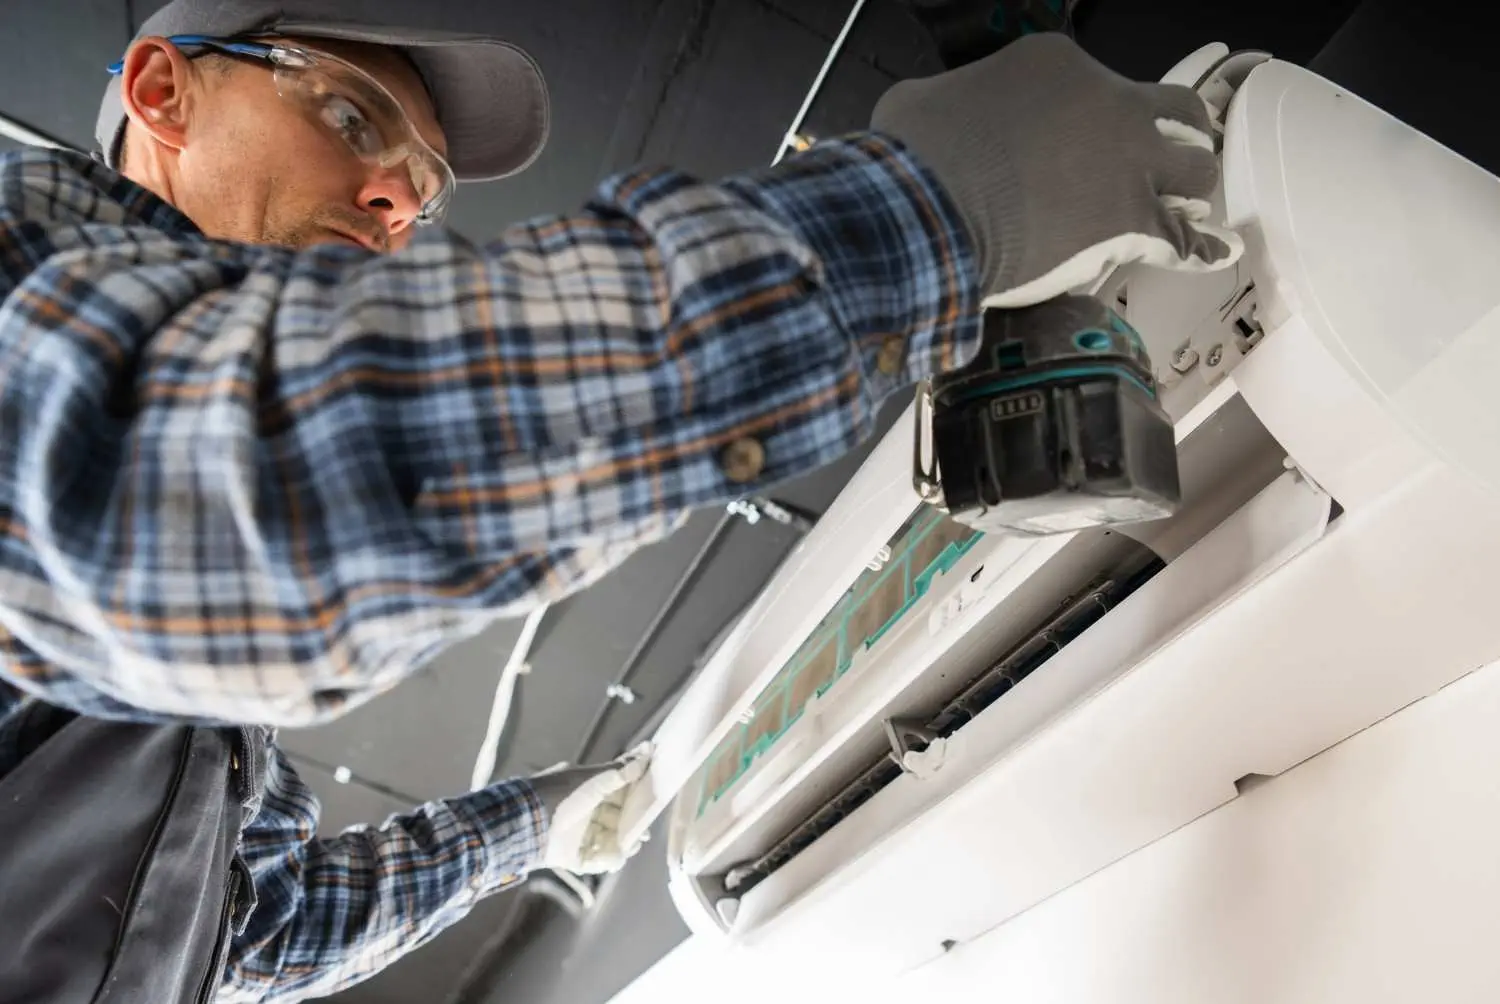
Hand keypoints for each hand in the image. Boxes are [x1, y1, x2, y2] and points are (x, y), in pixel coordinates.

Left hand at [530, 743, 651, 874]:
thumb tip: (647, 750)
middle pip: (614, 821)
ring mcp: (577, 837)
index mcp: (587, 793)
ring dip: (622, 844)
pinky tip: (617, 858)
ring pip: (607, 842)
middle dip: (631, 827)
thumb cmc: (565, 795)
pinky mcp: (571, 857)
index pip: (616, 796)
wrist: (531, 821)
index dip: (634, 800)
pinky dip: (606, 860)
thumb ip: (621, 770)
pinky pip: (593, 860)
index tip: (650, 804)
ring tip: (632, 846)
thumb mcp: (594, 779)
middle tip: (644, 833)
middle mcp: (583, 814)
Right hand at [871, 32, 1242, 308]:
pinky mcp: (1132, 222)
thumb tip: (943, 126)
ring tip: (1184, 209)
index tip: (1083, 142)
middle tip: (1163, 159)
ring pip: (1194, 170)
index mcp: (1058, 66)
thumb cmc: (913, 160)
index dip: (1095, 117)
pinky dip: (1202, 248)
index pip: (1100, 85)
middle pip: (1174, 112)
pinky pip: (1185, 239)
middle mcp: (1109, 103)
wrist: (925, 213)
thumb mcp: (924, 103)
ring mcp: (1128, 163)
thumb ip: (955, 106)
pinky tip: (1216, 252)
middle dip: (1173, 135)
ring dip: (1187, 190)